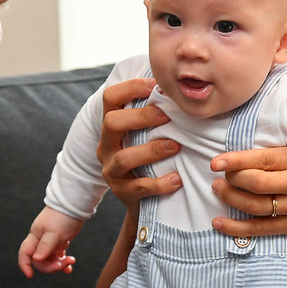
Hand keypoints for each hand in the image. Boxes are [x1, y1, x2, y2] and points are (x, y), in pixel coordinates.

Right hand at [18, 207, 81, 276]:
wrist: (74, 205)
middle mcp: (40, 241)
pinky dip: (63, 261)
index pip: (25, 253)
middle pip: (39, 260)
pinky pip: (58, 256)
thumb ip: (45, 246)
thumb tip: (36, 259)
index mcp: (35, 237)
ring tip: (71, 261)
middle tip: (64, 264)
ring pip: (49, 260)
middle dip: (51, 266)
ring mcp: (49, 242)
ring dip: (59, 264)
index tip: (30, 275)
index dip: (25, 265)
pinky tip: (70, 265)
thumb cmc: (62, 217)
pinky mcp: (58, 242)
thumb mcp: (54, 233)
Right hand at [96, 77, 182, 212]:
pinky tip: (177, 179)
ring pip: (124, 157)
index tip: (156, 85)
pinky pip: (138, 187)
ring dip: (152, 150)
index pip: (111, 98)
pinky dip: (159, 183)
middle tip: (167, 115)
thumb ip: (156, 112)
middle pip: (111, 122)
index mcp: (112, 125)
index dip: (131, 87)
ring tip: (176, 146)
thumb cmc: (150, 157)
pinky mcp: (122, 193)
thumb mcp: (146, 133)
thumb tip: (180, 85)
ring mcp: (111, 170)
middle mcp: (106, 145)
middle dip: (141, 117)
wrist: (143, 202)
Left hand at [209, 146, 286, 239]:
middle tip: (218, 177)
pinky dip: (237, 228)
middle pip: (256, 183)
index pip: (262, 159)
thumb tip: (249, 154)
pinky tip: (219, 223)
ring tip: (217, 191)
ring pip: (255, 205)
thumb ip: (284, 156)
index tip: (216, 162)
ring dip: (231, 199)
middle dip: (231, 180)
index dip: (236, 160)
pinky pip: (261, 229)